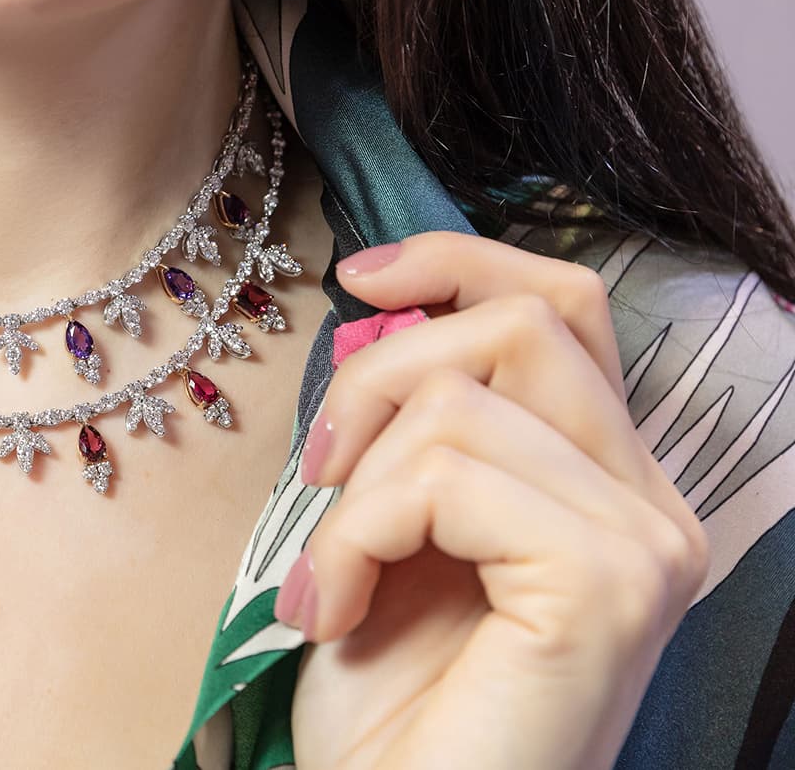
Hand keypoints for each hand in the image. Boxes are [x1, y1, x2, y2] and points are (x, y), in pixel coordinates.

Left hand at [286, 231, 707, 769]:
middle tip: (318, 472)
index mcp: (602, 485)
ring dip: (352, 486)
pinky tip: (331, 611)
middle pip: (523, 323)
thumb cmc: (386, 705)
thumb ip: (414, 428)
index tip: (359, 276)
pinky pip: (443, 478)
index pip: (565, 308)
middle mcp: (648, 507)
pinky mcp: (606, 584)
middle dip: (382, 374)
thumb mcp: (389, 532)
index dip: (462, 263)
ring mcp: (642, 545)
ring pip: (463, 402)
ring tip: (325, 579)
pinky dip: (352, 535)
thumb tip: (378, 307)